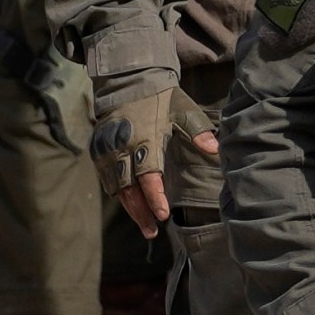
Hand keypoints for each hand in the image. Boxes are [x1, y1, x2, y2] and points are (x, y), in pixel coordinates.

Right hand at [92, 91, 218, 236]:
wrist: (128, 83)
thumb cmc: (161, 99)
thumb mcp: (183, 110)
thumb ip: (198, 131)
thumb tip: (215, 150)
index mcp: (144, 139)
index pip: (148, 176)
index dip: (155, 197)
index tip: (164, 214)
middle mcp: (121, 148)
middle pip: (129, 189)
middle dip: (141, 212)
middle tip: (154, 231)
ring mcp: (107, 151)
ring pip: (116, 188)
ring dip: (130, 209)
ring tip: (146, 227)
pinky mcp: (98, 152)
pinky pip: (107, 180)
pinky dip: (119, 196)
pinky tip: (132, 208)